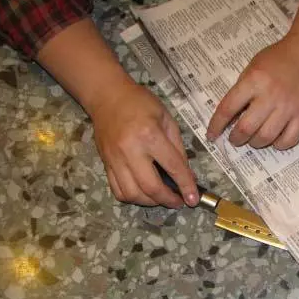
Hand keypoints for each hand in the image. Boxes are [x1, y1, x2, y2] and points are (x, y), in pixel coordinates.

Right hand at [89, 82, 198, 207]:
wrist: (107, 96)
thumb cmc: (141, 103)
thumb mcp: (167, 120)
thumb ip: (178, 149)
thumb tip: (188, 176)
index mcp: (150, 135)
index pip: (173, 167)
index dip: (186, 185)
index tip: (193, 199)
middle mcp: (130, 150)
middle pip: (150, 187)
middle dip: (168, 200)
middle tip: (178, 202)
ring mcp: (115, 159)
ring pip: (132, 194)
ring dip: (150, 202)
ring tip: (161, 198)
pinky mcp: (105, 164)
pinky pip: (117, 190)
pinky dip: (133, 197)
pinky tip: (143, 193)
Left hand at [206, 34, 298, 149]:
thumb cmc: (278, 59)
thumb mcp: (253, 66)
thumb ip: (242, 90)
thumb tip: (231, 117)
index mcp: (254, 80)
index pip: (228, 108)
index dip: (216, 125)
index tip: (211, 135)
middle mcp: (271, 95)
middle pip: (246, 128)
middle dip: (236, 138)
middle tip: (235, 139)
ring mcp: (289, 107)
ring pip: (266, 137)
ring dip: (255, 143)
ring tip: (253, 139)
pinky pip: (289, 140)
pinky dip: (278, 144)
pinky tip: (274, 139)